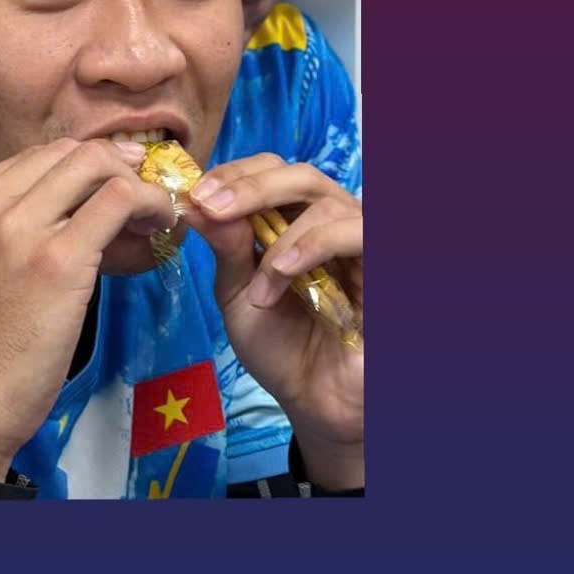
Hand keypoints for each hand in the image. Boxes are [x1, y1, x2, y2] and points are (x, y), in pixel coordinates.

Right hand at [0, 139, 174, 480]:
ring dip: (135, 181)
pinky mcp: (56, 259)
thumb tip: (71, 198)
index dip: (82, 167)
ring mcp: (14, 229)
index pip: (32, 158)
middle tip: (142, 192)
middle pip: (64, 152)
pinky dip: (148, 204)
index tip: (112, 184)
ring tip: (154, 211)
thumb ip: (1, 225)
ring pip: (94, 164)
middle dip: (112, 165)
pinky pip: (117, 201)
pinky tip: (159, 225)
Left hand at [184, 155, 362, 487]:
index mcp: (294, 219)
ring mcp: (359, 241)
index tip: (196, 195)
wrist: (314, 403)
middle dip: (251, 185)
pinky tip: (285, 272)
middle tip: (212, 206)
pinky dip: (314, 245)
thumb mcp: (237, 295)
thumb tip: (194, 202)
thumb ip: (225, 248)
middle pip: (301, 173)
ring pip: (328, 201)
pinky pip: (357, 233)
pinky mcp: (380, 266)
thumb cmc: (279, 347)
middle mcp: (330, 221)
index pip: (272, 169)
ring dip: (281, 237)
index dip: (236, 173)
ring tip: (259, 288)